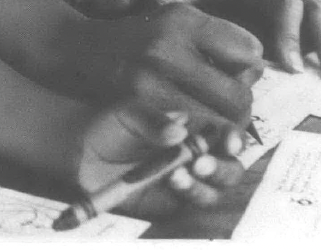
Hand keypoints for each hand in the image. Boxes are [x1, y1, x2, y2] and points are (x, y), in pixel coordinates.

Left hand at [77, 101, 244, 218]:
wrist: (86, 156)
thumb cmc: (112, 126)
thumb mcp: (129, 113)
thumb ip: (153, 120)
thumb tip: (179, 130)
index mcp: (193, 127)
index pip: (224, 132)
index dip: (234, 137)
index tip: (229, 142)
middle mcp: (197, 154)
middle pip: (230, 167)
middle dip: (222, 168)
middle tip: (200, 163)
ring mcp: (187, 181)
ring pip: (215, 191)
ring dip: (203, 186)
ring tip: (175, 175)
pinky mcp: (174, 203)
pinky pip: (193, 207)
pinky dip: (189, 197)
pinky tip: (172, 184)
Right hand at [86, 3, 262, 135]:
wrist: (74, 47)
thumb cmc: (135, 38)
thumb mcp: (173, 22)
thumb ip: (212, 39)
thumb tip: (256, 65)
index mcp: (186, 18)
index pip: (249, 50)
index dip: (250, 71)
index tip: (238, 78)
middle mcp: (171, 42)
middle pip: (237, 93)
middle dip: (241, 111)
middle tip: (231, 114)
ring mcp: (151, 74)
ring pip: (215, 120)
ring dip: (219, 130)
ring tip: (212, 126)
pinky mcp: (136, 103)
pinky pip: (184, 132)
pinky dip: (192, 138)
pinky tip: (185, 133)